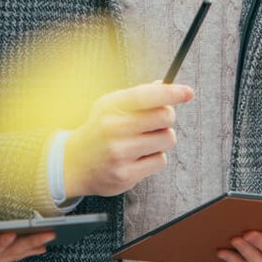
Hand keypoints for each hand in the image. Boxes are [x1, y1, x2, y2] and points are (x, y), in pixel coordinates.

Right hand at [62, 81, 192, 197]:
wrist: (73, 164)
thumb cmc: (99, 131)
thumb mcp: (110, 107)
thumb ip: (138, 96)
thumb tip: (165, 86)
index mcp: (111, 107)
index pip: (147, 95)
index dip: (172, 92)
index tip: (188, 92)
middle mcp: (114, 129)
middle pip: (164, 117)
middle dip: (168, 117)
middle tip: (158, 121)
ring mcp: (120, 153)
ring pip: (167, 139)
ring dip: (162, 139)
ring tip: (144, 141)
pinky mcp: (126, 175)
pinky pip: (160, 161)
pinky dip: (155, 158)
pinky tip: (138, 158)